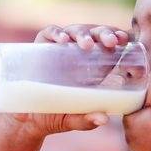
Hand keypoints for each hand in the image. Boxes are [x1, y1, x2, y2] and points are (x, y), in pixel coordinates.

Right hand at [0, 23, 132, 137]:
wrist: (26, 118)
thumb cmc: (55, 116)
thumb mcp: (73, 119)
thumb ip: (87, 120)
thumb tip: (104, 119)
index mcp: (93, 65)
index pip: (109, 44)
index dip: (118, 37)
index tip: (125, 40)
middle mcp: (78, 52)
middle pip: (94, 33)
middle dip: (105, 33)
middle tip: (111, 42)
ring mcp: (59, 47)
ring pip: (75, 31)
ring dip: (83, 34)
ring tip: (87, 45)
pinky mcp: (40, 46)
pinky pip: (49, 33)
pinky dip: (57, 33)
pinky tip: (63, 40)